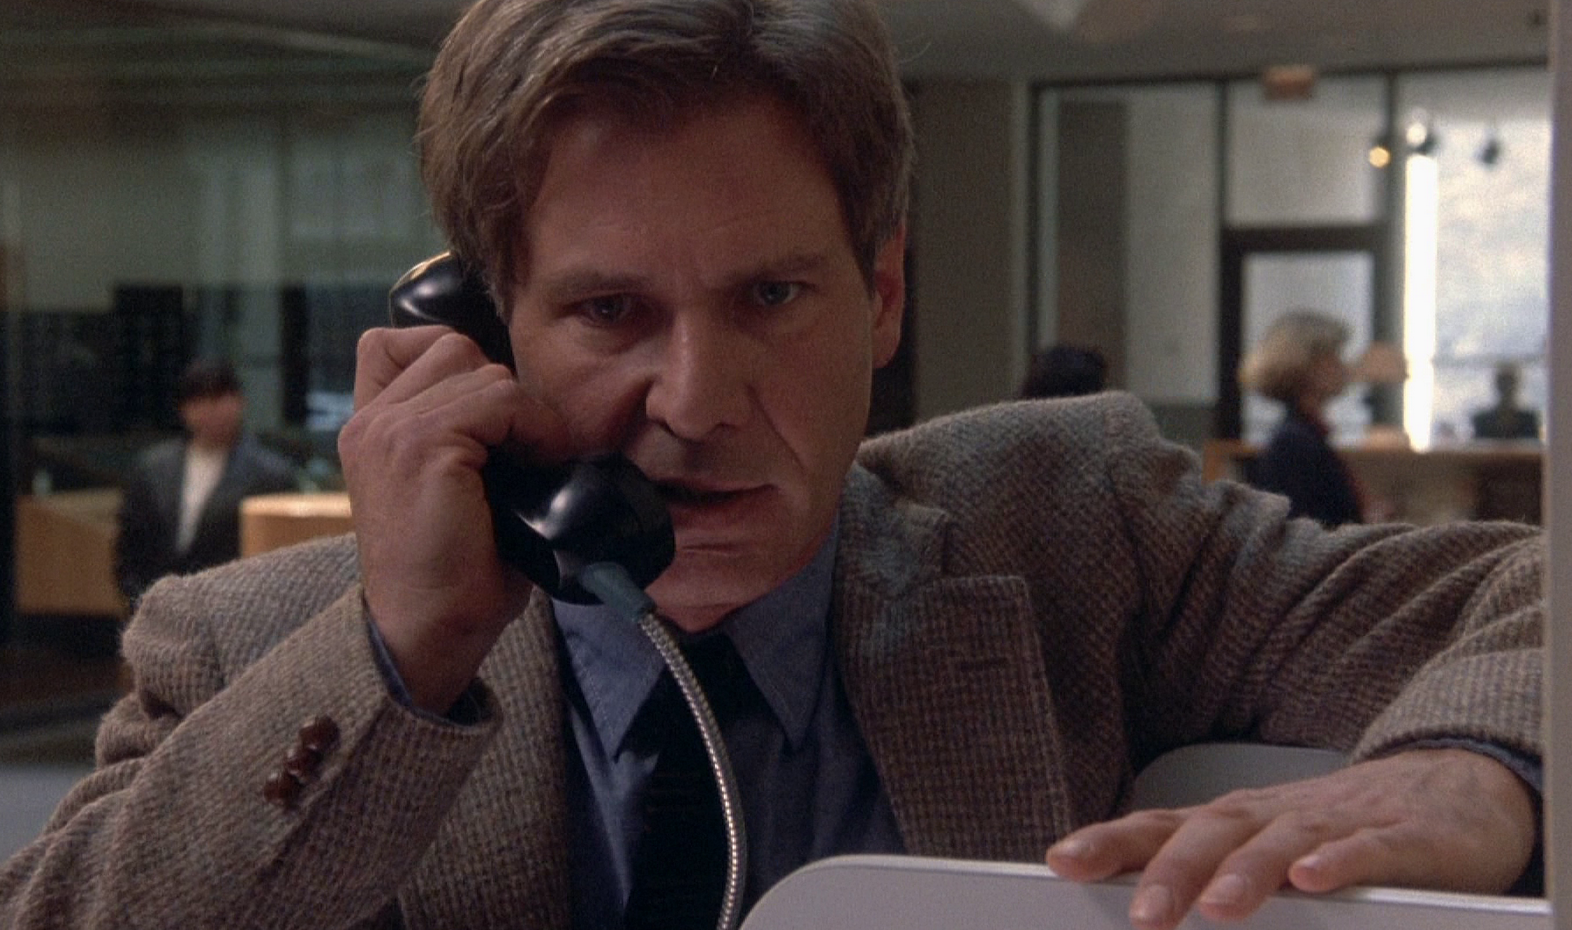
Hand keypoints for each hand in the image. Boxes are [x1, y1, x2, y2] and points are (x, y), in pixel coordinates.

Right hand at [339, 325, 573, 712]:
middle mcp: (369, 422)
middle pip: (453, 346)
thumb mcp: (454, 488)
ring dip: (524, 413)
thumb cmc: (456, 571)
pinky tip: (538, 468)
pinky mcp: (420, 444)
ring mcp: (389, 429)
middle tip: (525, 449)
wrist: (430, 632)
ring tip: (533, 464)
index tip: (491, 419)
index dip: (453, 363)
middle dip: (501, 391)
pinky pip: (498, 398)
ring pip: (482, 369)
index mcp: (369, 429)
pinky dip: (532, 427)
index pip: (396, 342)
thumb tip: (534, 403)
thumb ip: (468, 434)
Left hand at [1045, 749, 1536, 929]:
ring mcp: (1335, 824)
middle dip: (1173, 873)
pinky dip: (1338, 863)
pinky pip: (1364, 851)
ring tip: (1217, 910)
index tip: (1061, 862)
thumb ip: (1206, 873)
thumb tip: (1135, 902)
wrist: (1450, 787)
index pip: (1161, 827)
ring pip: (1282, 845)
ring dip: (1246, 875)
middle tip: (1141, 916)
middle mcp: (1274, 816)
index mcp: (1235, 821)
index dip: (1111, 843)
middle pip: (1213, 834)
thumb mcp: (1263, 849)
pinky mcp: (1398, 840)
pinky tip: (1313, 881)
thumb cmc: (1339, 827)